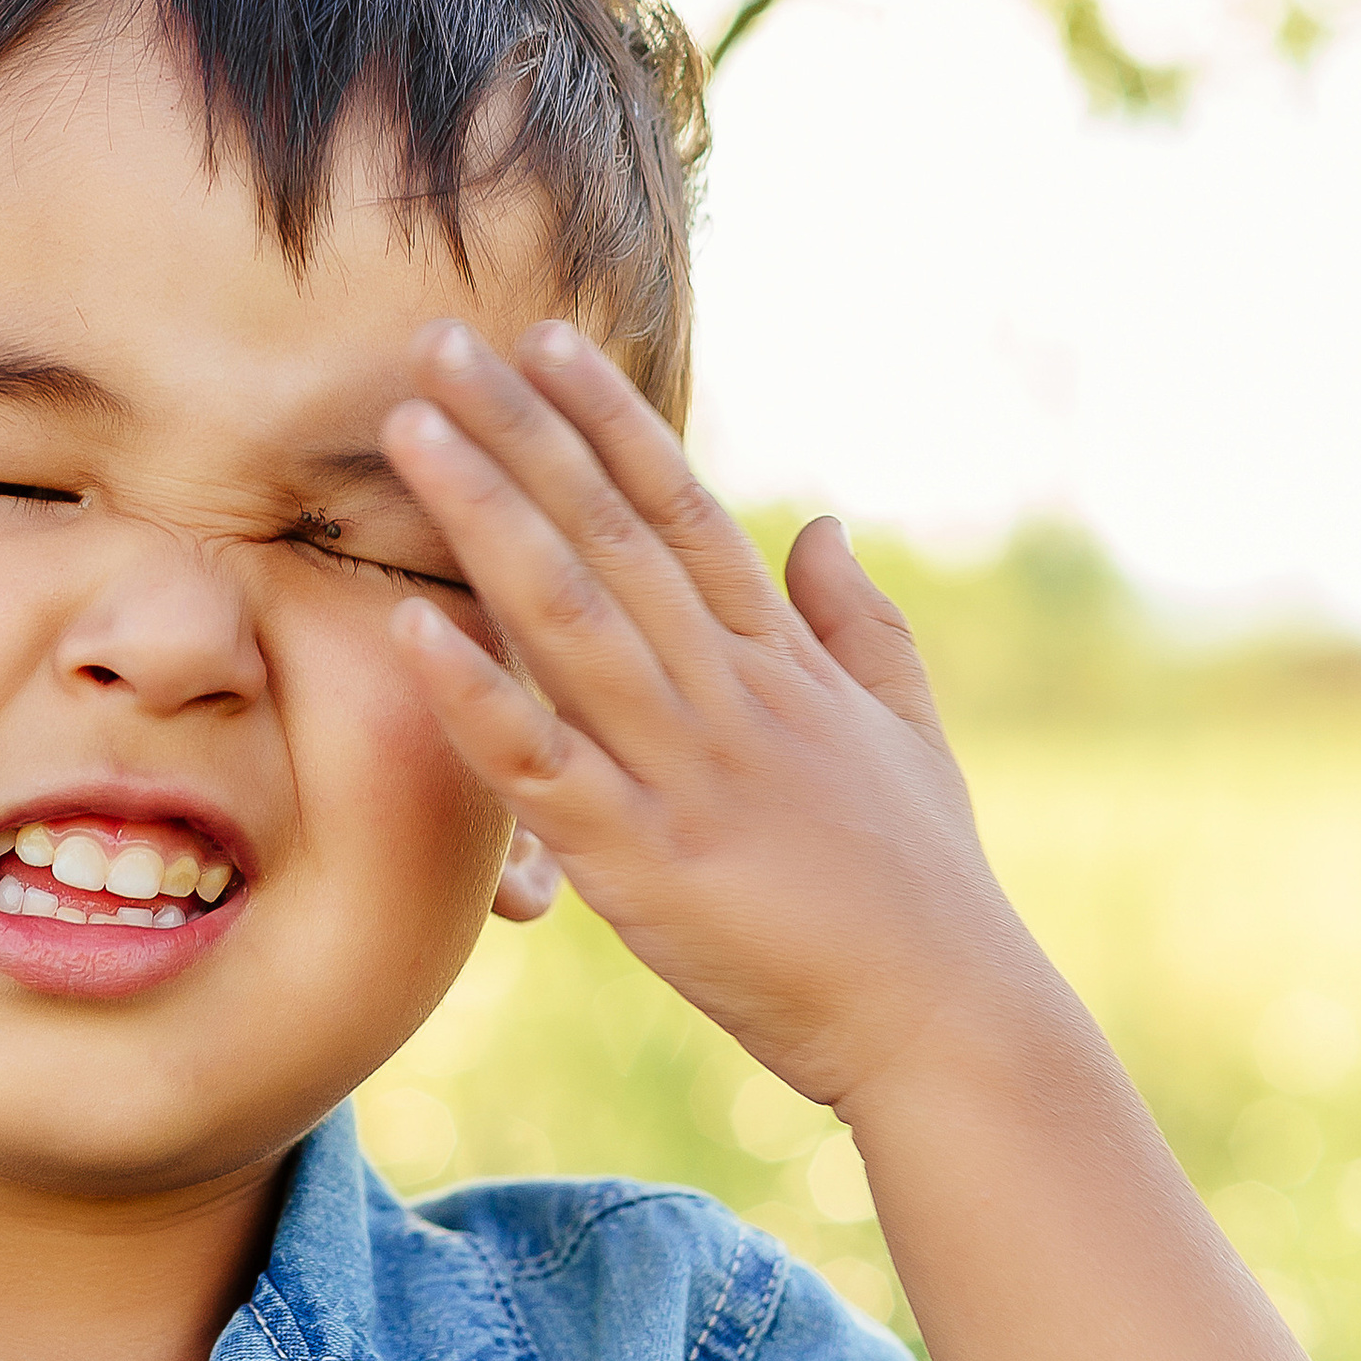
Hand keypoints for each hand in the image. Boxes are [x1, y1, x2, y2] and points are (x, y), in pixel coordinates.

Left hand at [379, 321, 1042, 1114]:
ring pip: (569, 618)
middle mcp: (729, 694)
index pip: (683, 511)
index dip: (611, 420)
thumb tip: (823, 524)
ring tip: (410, 434)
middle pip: (611, 534)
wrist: (950, 1020)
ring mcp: (686, 773)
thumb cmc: (925, 890)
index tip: (545, 339)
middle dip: (522, 433)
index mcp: (780, 662)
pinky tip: (410, 628)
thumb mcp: (907, 734)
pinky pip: (544, 767)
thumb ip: (861, 624)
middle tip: (437, 341)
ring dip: (485, 519)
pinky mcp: (648, 863)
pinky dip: (477, 696)